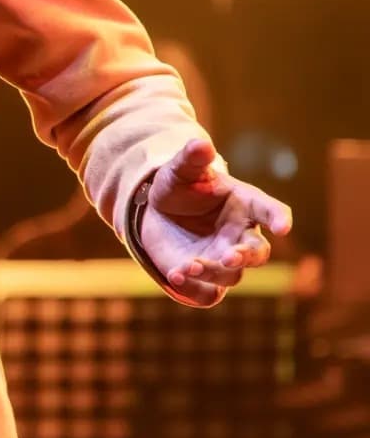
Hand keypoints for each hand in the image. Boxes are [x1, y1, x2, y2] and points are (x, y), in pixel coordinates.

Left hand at [139, 137, 292, 306]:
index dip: (279, 218)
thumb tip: (202, 144)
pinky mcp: (205, 280)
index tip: (283, 226)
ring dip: (212, 271)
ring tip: (188, 264)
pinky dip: (194, 288)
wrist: (155, 212)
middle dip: (246, 256)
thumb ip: (192, 158)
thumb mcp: (182, 169)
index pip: (269, 210)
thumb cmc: (180, 187)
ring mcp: (224, 260)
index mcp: (245, 205)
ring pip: (230, 275)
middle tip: (229, 256)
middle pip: (257, 253)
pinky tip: (176, 276)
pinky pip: (207, 293)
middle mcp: (240, 236)